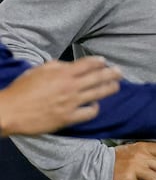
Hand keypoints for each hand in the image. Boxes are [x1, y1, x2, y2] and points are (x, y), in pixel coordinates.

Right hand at [0, 56, 121, 135]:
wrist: (11, 112)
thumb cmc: (23, 89)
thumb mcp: (40, 70)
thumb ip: (58, 66)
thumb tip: (70, 65)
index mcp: (64, 73)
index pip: (89, 64)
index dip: (99, 61)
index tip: (104, 61)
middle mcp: (71, 87)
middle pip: (99, 77)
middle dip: (112, 73)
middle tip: (120, 72)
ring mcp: (71, 103)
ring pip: (98, 94)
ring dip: (110, 89)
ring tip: (116, 86)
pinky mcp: (68, 118)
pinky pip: (89, 113)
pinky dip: (95, 108)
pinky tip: (96, 105)